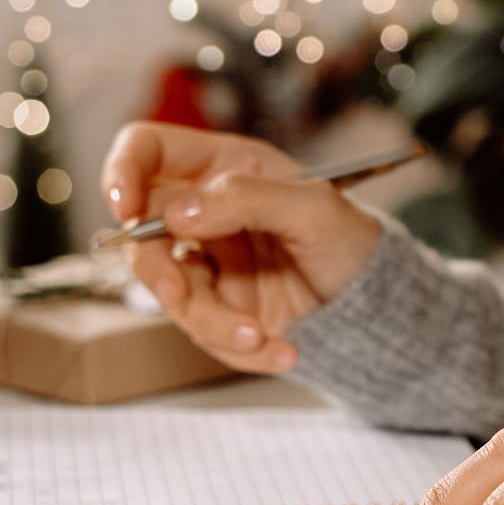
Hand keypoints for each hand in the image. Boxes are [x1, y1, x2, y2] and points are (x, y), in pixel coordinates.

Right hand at [100, 122, 379, 372]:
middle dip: (155, 271)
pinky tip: (285, 351)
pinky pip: (208, 336)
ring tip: (261, 336)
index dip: (124, 171)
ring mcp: (212, 267)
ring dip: (213, 323)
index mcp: (224, 170)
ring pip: (173, 296)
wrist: (379, 305)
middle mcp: (207, 216)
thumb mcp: (315, 209)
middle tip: (177, 294)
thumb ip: (247, 199)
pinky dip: (243, 350)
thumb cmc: (353, 242)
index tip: (125, 205)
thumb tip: (177, 212)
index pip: (149, 152)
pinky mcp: (224, 313)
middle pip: (142, 235)